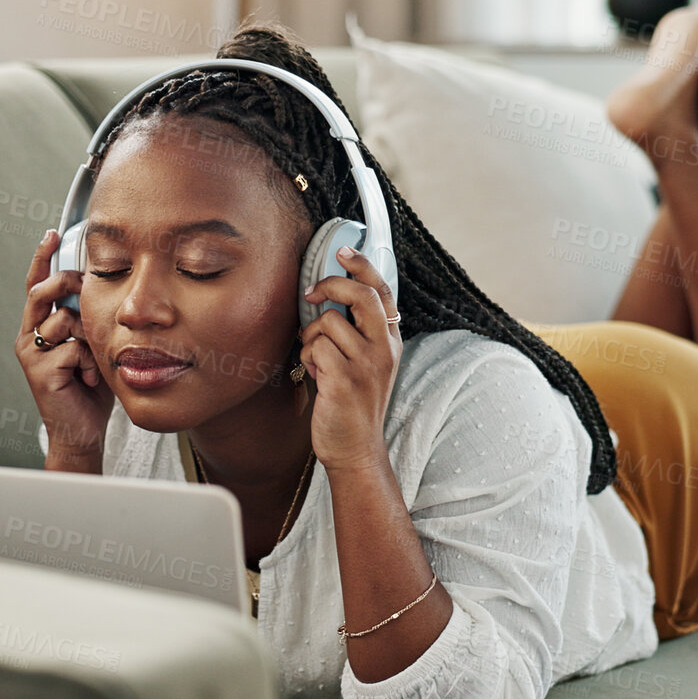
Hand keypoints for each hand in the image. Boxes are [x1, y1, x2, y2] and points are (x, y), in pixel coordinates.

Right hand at [17, 229, 113, 466]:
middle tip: (86, 289)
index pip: (37, 284)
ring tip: (92, 361)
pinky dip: (89, 361)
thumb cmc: (90, 387)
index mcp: (39, 326)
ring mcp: (31, 353)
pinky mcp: (39, 371)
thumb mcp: (91, 344)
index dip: (42, 258)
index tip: (51, 233)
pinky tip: (89, 378)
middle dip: (66, 282)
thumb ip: (88, 319)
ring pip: (64, 319)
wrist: (81, 430)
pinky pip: (72, 348)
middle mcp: (29, 335)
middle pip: (42, 291)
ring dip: (87, 337)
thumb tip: (100, 288)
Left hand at [299, 246, 402, 471]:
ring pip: (327, 323)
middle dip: (330, 285)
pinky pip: (315, 348)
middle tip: (312, 294)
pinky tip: (315, 375)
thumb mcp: (366, 362)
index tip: (343, 250)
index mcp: (390, 340)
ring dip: (311, 338)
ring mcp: (366, 365)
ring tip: (317, 359)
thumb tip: (329, 294)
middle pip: (360, 294)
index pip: (382, 291)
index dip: (362, 265)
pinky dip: (307, 358)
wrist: (355, 448)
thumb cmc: (354, 402)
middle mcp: (384, 349)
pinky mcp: (344, 381)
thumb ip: (357, 331)